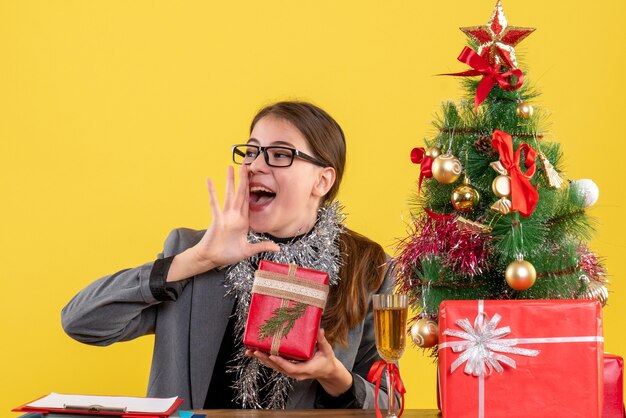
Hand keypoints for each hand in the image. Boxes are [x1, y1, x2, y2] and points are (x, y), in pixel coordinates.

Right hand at [166, 166, 278, 281]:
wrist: (212, 259)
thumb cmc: (227, 254)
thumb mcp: (248, 250)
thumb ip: (262, 246)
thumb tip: (278, 247)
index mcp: (243, 221)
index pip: (249, 201)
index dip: (252, 189)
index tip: (254, 176)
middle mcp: (235, 215)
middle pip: (241, 193)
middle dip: (243, 179)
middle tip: (245, 164)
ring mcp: (225, 216)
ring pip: (229, 194)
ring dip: (230, 181)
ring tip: (230, 167)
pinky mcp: (217, 219)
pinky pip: (214, 203)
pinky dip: (212, 192)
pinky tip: (209, 180)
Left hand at [246, 329, 352, 396]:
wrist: (326, 371)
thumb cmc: (326, 360)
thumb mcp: (327, 350)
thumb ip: (322, 340)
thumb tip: (320, 329)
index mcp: (305, 369)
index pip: (291, 368)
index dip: (280, 362)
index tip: (272, 355)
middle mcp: (296, 373)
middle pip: (278, 367)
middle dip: (266, 359)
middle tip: (255, 351)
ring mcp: (291, 372)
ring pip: (274, 366)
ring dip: (262, 359)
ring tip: (250, 352)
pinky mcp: (288, 368)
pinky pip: (275, 365)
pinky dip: (265, 359)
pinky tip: (257, 353)